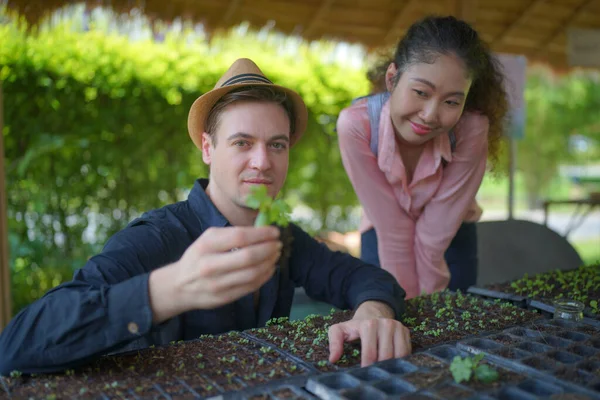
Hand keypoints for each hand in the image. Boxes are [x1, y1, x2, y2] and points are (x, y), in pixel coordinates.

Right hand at [149, 226, 280, 322]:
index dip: (261, 234)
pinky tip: (270, 268)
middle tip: (278, 244)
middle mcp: (210, 265)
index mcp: (206, 245)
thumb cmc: (198, 256)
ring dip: (270, 262)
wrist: (179, 286)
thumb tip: (263, 230)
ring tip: (276, 255)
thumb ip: (232, 234)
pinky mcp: (224, 298)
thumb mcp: (208, 239)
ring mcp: (217, 284)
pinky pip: (251, 286)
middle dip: (269, 249)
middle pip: (249, 256)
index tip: (275, 231)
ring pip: (252, 273)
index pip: (240, 237)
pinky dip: (265, 276)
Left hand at [328, 301, 410, 366]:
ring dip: (392, 365)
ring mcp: (397, 326)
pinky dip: (401, 360)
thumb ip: (334, 342)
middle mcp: (385, 324)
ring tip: (383, 368)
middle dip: (379, 367)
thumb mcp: (339, 330)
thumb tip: (333, 359)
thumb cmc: (354, 326)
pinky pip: (407, 351)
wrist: (372, 313)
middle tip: (374, 372)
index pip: (370, 354)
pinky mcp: (405, 330)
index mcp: (369, 325)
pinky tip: (392, 362)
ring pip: (399, 355)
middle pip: (386, 356)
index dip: (367, 367)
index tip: (363, 373)